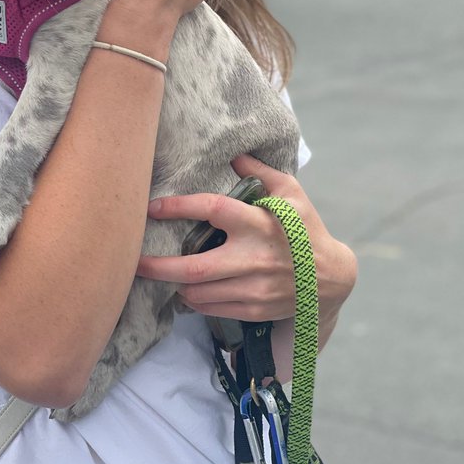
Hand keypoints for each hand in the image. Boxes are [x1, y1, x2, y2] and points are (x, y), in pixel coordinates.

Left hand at [137, 155, 356, 325]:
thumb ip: (261, 173)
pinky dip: (193, 300)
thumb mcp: (292, 193)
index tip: (153, 207)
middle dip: (158, 267)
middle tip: (133, 261)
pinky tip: (187, 290)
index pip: (213, 210)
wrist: (331, 278)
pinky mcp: (254, 308)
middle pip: (195, 267)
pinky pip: (211, 308)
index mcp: (260, 223)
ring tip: (161, 274)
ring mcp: (254, 287)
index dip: (179, 207)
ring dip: (175, 284)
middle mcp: (254, 257)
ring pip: (198, 292)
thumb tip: (234, 155)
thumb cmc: (305, 228)